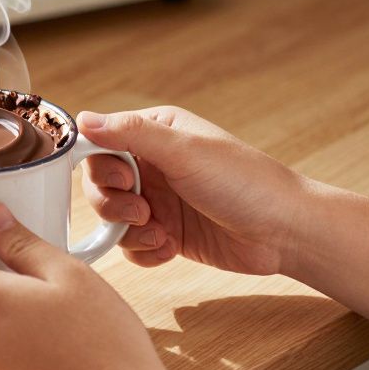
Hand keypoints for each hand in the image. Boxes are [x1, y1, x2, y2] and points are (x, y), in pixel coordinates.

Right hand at [78, 107, 315, 275]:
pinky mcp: (166, 233)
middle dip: (113, 203)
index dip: (101, 165)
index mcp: (156, 133)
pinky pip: (131, 245)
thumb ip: (131, 133)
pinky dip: (143, 251)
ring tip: (159, 232)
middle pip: (99, 183)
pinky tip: (169, 248)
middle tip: (142, 211)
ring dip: (129, 231)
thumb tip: (83, 118)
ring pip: (112, 218)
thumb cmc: (245, 182)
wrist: (285, 233)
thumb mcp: (184, 151)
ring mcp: (159, 200)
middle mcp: (153, 164)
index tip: (124, 180)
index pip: (101, 142)